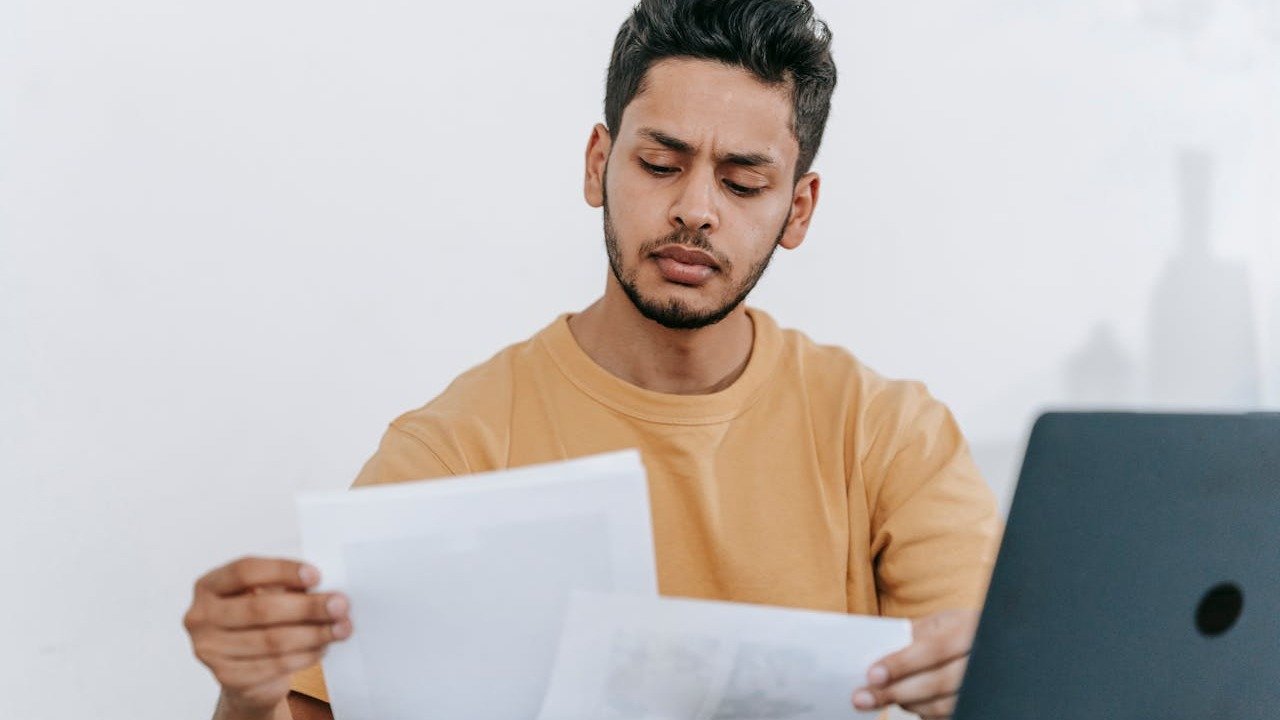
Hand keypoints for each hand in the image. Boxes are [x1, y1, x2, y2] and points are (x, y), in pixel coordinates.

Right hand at [183, 557, 351, 718]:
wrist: (244, 669)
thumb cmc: (257, 621)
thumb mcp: (264, 594)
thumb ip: (285, 587)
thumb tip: (325, 588)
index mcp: (209, 586)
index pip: (245, 571)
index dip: (282, 571)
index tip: (317, 575)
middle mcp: (201, 617)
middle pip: (260, 609)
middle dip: (307, 607)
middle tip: (340, 605)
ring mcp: (210, 650)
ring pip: (272, 640)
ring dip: (314, 634)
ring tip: (341, 628)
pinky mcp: (227, 677)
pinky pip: (275, 665)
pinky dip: (306, 655)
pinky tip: (323, 647)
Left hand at [851, 608, 978, 718]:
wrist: (989, 643)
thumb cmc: (956, 631)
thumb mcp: (939, 623)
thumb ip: (912, 635)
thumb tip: (874, 652)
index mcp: (970, 628)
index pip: (934, 649)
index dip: (902, 663)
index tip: (872, 675)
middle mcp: (983, 659)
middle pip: (938, 683)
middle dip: (896, 691)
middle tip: (862, 698)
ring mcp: (985, 687)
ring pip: (942, 706)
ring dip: (907, 704)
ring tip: (881, 697)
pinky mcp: (981, 706)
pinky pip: (947, 717)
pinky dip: (923, 713)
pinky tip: (907, 703)